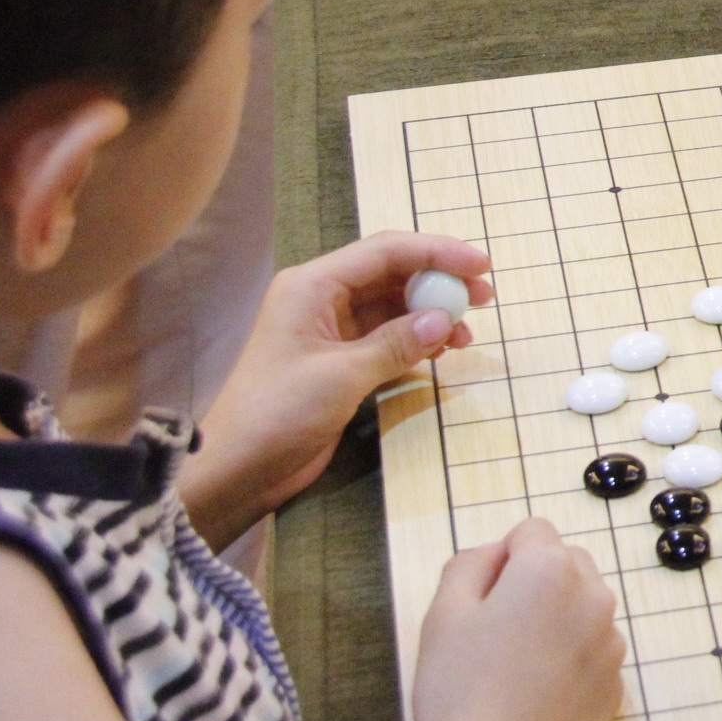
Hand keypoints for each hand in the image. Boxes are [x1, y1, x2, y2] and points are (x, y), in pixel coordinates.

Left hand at [180, 232, 490, 548]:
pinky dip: (418, 340)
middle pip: (393, 273)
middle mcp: (324, 298)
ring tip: (468, 334)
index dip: (436, 253)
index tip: (480, 267)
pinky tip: (444, 350)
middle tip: (485, 297)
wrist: (236, 469)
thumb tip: (443, 320)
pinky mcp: (341, 360)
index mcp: (313, 286)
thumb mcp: (340, 376)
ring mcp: (333, 330)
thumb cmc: (277, 413)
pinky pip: (389, 336)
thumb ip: (394, 344)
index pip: (385, 251)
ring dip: (432, 314)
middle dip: (440, 282)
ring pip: (395, 306)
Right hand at [413, 518, 625, 720]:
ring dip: (555, 617)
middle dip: (534, 582)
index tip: (484, 600)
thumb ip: (471, 562)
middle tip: (496, 631)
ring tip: (515, 664)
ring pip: (581, 604)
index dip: (501, 560)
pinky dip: (570, 656)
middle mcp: (593, 595)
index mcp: (550, 569)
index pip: (531, 531)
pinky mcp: (617, 681)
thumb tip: (497, 553)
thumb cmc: (461, 693)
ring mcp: (611, 640)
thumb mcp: (443, 613)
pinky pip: (592, 648)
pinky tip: (536, 690)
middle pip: (564, 562)